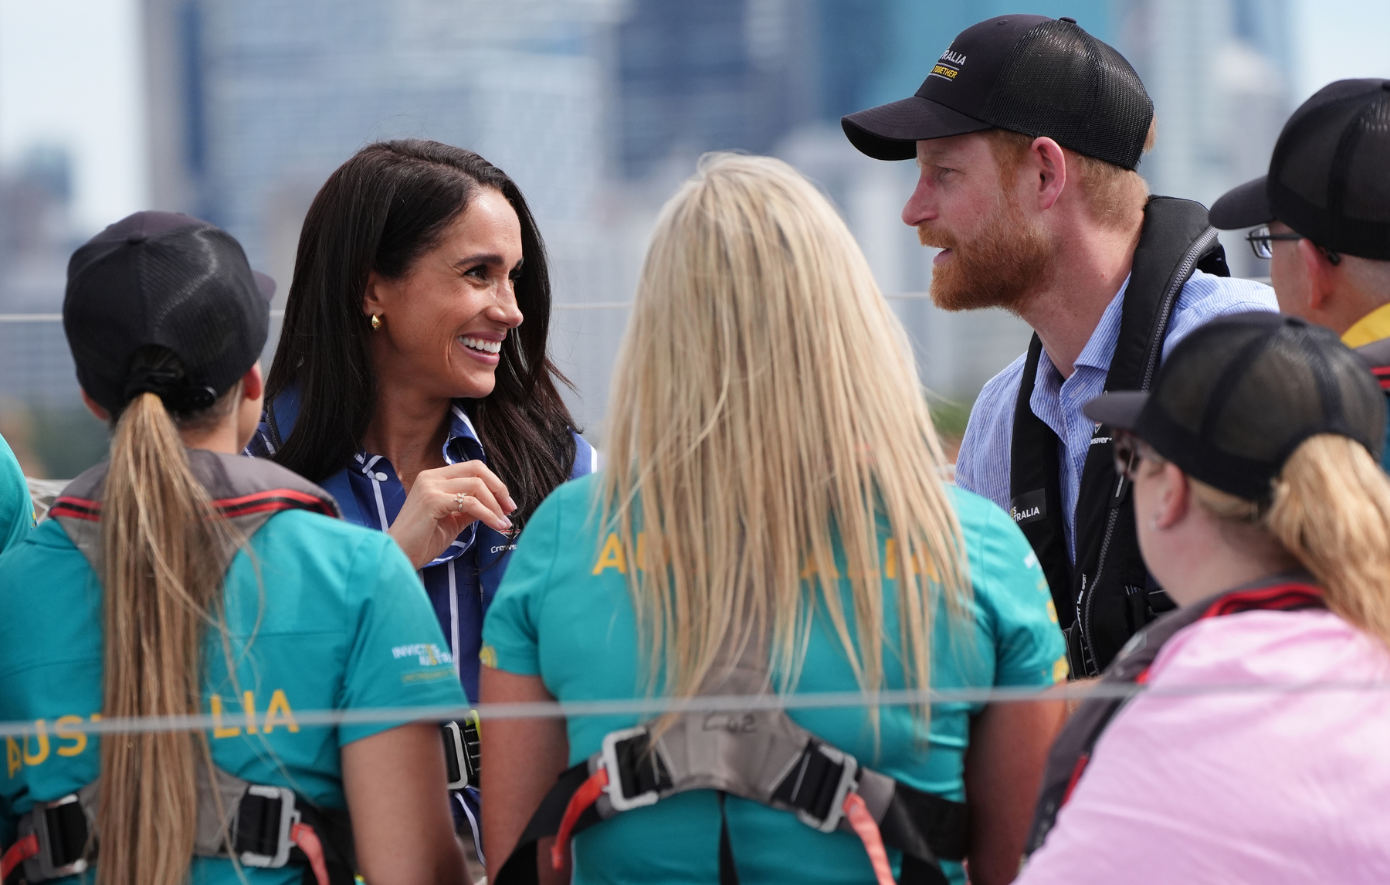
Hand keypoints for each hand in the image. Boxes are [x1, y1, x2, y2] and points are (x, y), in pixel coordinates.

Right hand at [388, 461, 515, 568]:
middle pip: (477, 470)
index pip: (472, 468)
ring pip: (476, 486)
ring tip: (504, 523)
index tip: (506, 503)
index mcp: (435, 477)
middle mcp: (431, 476)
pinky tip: (496, 525)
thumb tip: (493, 505)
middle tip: (510, 509)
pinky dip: (488, 514)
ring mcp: (430, 487)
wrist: (399, 556)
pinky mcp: (432, 501)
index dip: (494, 483)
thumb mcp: (452, 520)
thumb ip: (469, 508)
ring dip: (495, 506)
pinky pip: (470, 503)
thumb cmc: (423, 541)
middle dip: (499, 489)